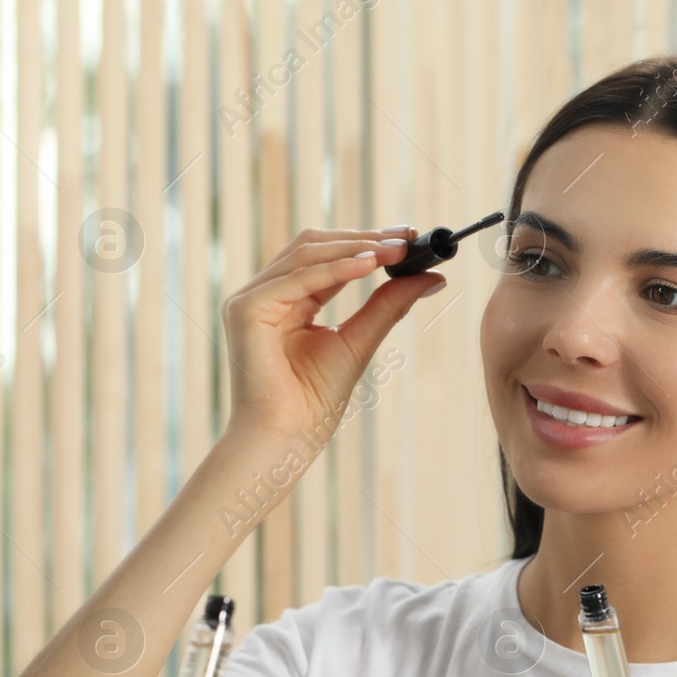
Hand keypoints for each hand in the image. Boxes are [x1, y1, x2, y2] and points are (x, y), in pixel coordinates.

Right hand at [220, 226, 442, 440]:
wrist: (286, 439)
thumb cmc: (312, 403)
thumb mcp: (358, 341)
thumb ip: (387, 305)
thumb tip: (431, 276)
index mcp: (286, 302)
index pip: (326, 257)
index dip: (365, 243)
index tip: (407, 237)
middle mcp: (265, 295)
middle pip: (313, 246)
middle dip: (362, 239)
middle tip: (406, 238)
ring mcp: (250, 300)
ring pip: (306, 254)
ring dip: (354, 248)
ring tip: (396, 249)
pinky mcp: (246, 309)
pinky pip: (297, 278)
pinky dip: (336, 269)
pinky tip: (369, 265)